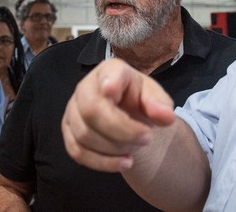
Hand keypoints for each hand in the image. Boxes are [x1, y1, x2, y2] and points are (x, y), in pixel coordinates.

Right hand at [61, 58, 175, 171]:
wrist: (128, 115)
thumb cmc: (140, 100)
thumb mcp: (155, 98)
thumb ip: (160, 105)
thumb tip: (166, 117)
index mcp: (110, 71)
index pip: (107, 77)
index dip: (108, 83)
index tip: (113, 91)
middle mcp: (85, 87)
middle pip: (91, 110)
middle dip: (121, 131)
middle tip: (147, 138)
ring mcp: (72, 110)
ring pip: (84, 135)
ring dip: (115, 148)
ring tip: (136, 147)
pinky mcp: (68, 131)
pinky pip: (78, 152)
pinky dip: (103, 163)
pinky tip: (124, 163)